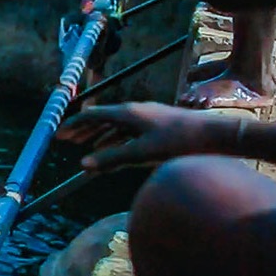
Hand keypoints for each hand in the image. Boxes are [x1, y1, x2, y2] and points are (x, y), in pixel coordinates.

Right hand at [57, 102, 237, 171]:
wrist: (216, 135)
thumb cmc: (179, 142)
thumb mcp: (142, 153)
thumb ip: (112, 159)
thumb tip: (83, 165)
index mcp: (128, 113)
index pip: (92, 115)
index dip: (74, 125)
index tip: (59, 135)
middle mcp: (135, 110)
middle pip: (102, 118)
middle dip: (83, 129)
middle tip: (68, 141)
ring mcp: (148, 116)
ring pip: (116, 124)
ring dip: (99, 135)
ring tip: (88, 147)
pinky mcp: (159, 124)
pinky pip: (129, 129)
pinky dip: (116, 138)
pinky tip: (116, 148)